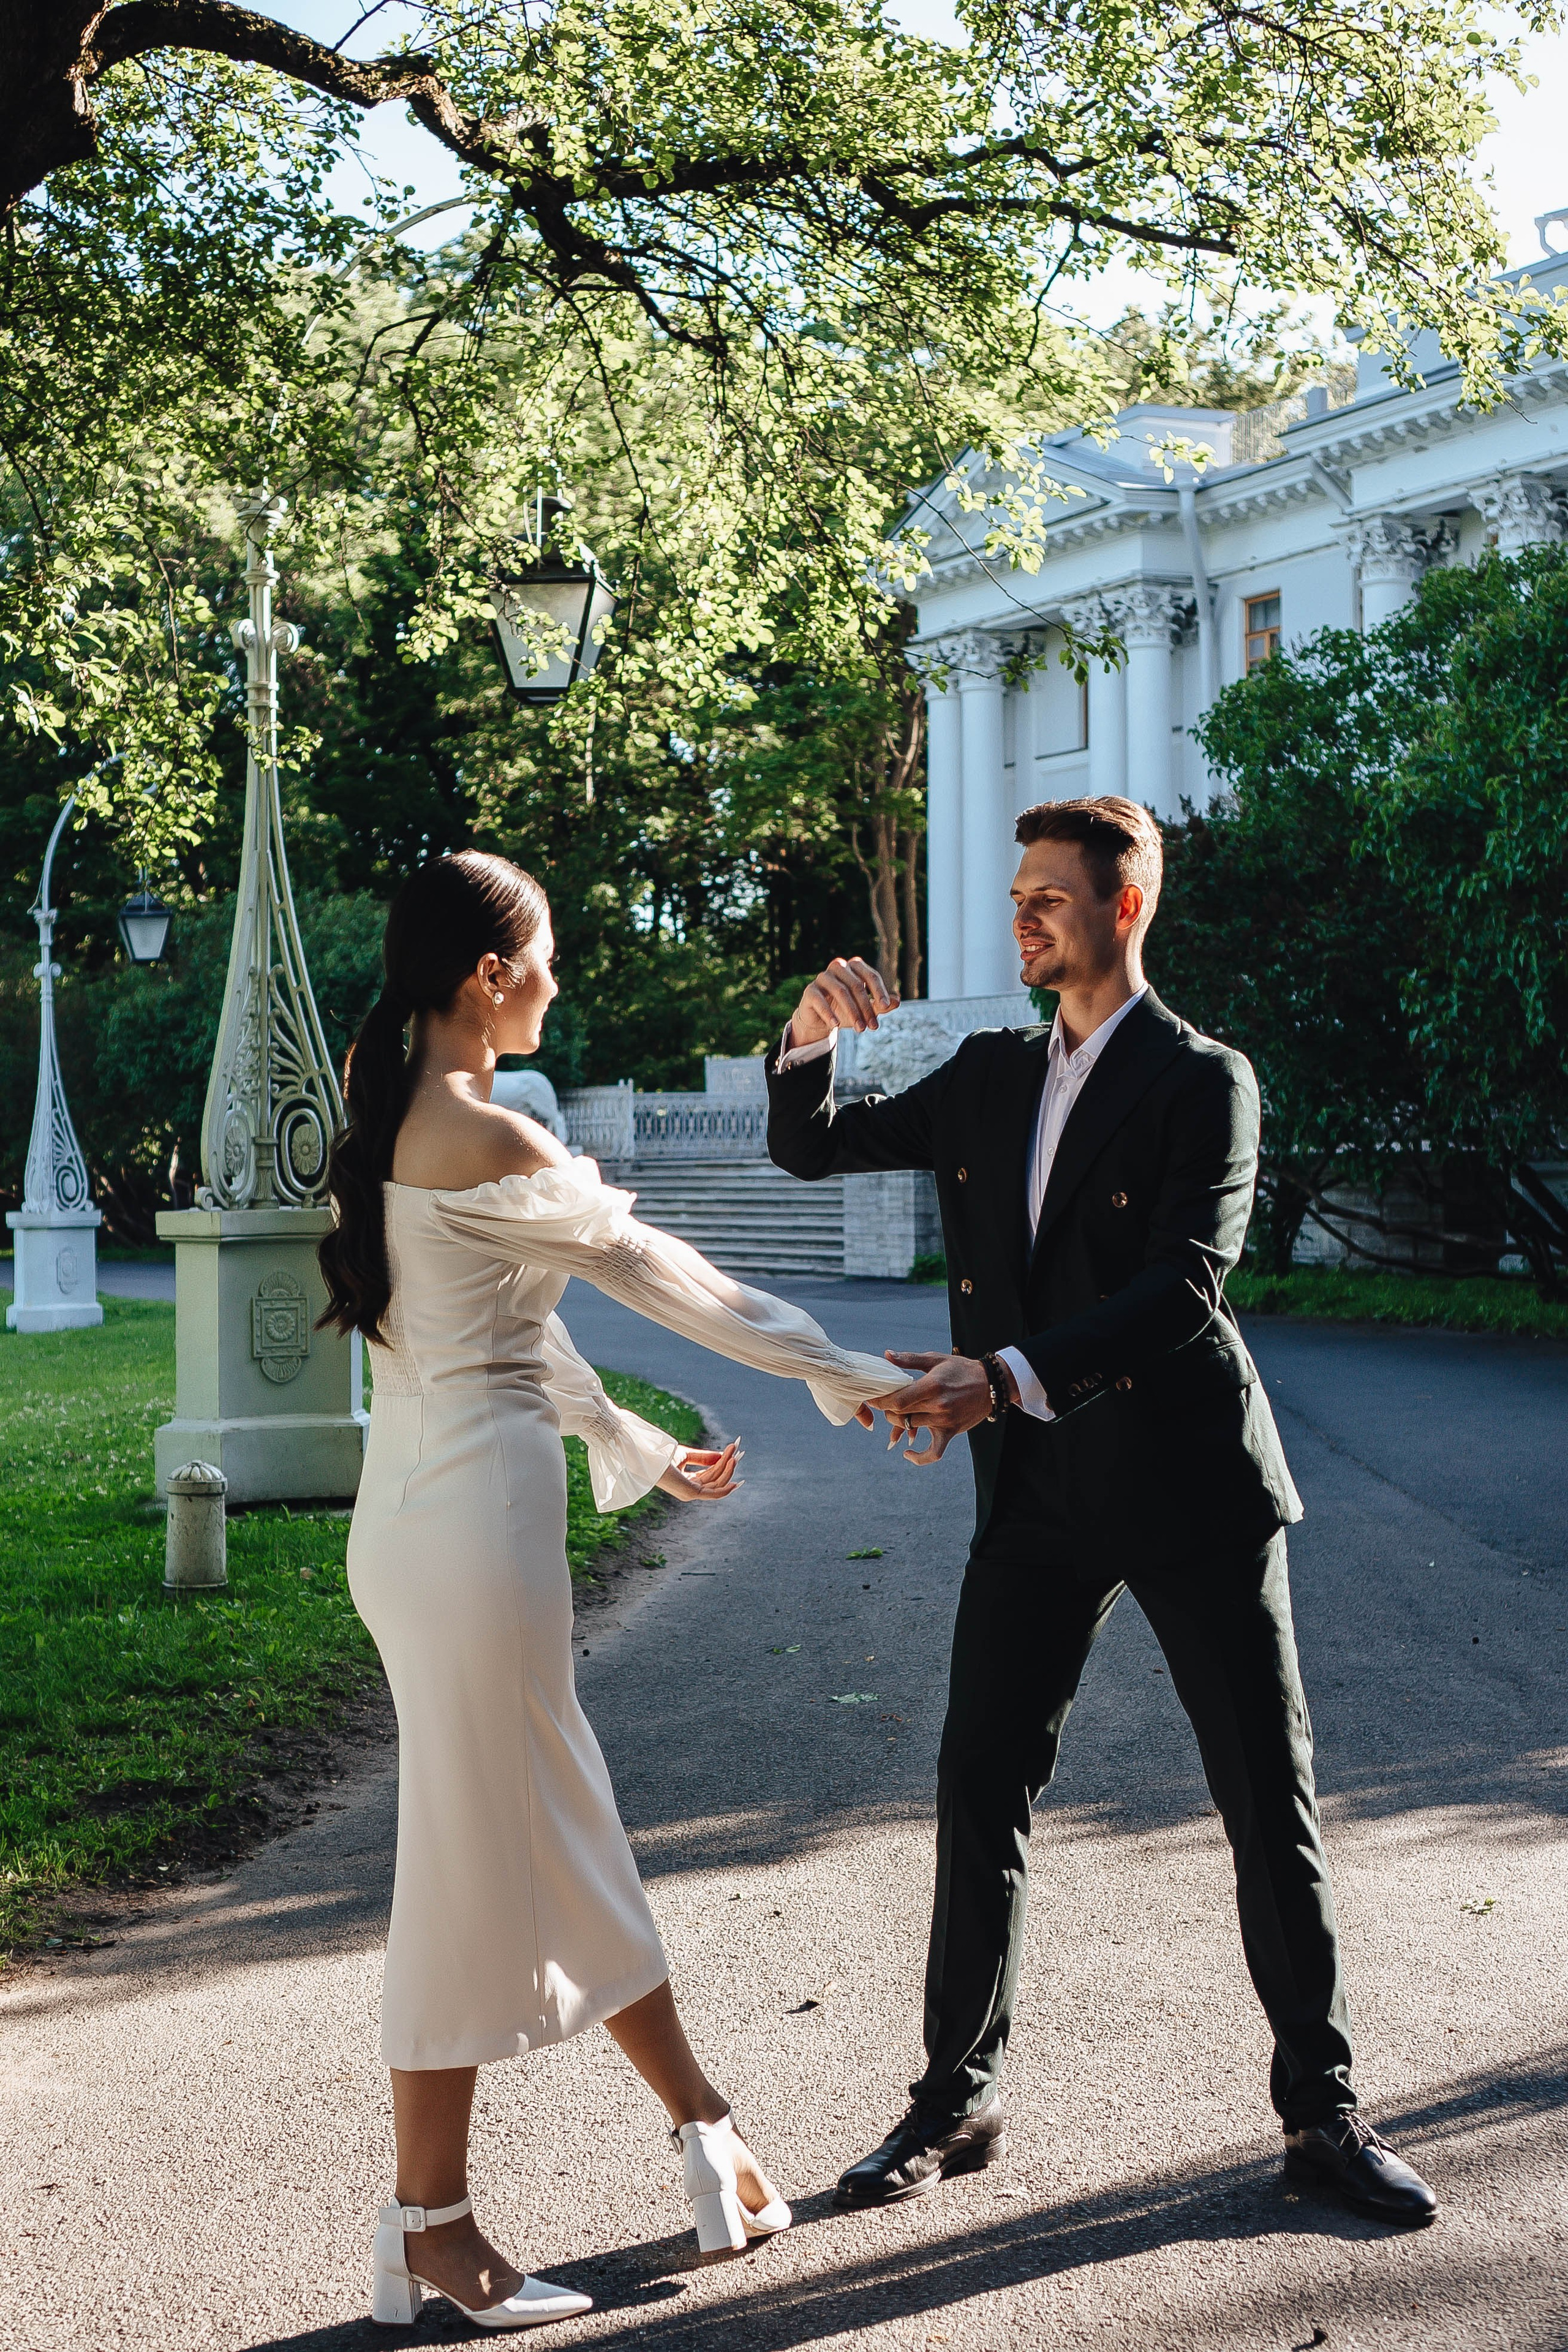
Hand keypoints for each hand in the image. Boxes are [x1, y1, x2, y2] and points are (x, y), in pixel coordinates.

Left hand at [657, 1440, 742, 1500]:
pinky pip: (714, 1493)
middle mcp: (690, 1491)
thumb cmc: (661, 1456)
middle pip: (716, 1478)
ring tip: (734, 1454)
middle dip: (728, 1464)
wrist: (647, 1457)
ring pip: (717, 1483)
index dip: (724, 1462)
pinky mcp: (691, 1493)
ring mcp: (690, 1494)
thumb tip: (723, 1455)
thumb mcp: (687, 1455)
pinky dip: (725, 1485)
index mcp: (688, 1482)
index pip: (711, 1474)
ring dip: (727, 1469)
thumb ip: (705, 1457)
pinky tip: (735, 1479)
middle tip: (737, 1449)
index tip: (734, 1449)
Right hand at [788, 955, 898, 1048]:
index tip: (885, 1006)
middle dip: (867, 1007)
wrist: (820, 1020)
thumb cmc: (846, 1010)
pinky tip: (836, 1025)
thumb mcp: (865, 1009)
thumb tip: (897, 1001)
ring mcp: (823, 977)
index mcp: (854, 967)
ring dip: (852, 1012)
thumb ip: (881, 1005)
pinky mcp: (810, 990)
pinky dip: (829, 1013)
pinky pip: (820, 1000)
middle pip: (857, 985)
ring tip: (860, 1029)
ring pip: (840, 991)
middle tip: (873, 1026)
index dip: (879, 990)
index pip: (870, 975)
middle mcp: (838, 967)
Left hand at [872, 1350, 1005, 1465]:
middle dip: (887, 1410)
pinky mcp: (950, 1432)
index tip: (872, 1397)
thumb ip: (909, 1359)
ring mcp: (944, 1421)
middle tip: (884, 1403)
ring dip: (897, 1424)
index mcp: (932, 1386)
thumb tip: (887, 1355)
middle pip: (900, 1415)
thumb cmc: (961, 1369)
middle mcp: (938, 1406)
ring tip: (895, 1415)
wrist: (990, 1384)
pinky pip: (933, 1453)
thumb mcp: (935, 1359)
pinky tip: (907, 1453)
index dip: (881, 1401)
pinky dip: (919, 1458)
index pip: (898, 1399)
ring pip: (910, 1428)